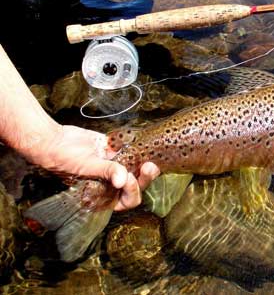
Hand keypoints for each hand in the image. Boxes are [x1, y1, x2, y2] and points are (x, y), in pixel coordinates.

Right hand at [35, 125, 159, 210]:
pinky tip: (141, 144)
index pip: (128, 201)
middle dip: (146, 178)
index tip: (130, 178)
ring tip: (150, 156)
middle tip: (149, 166)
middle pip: (138, 185)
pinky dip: (138, 148)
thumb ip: (105, 171)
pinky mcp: (116, 150)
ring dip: (146, 163)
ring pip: (138, 168)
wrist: (54, 140)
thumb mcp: (85, 168)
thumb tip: (123, 179)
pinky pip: (132, 151)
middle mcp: (114, 182)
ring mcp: (116, 166)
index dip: (133, 192)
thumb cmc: (64, 160)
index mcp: (106, 194)